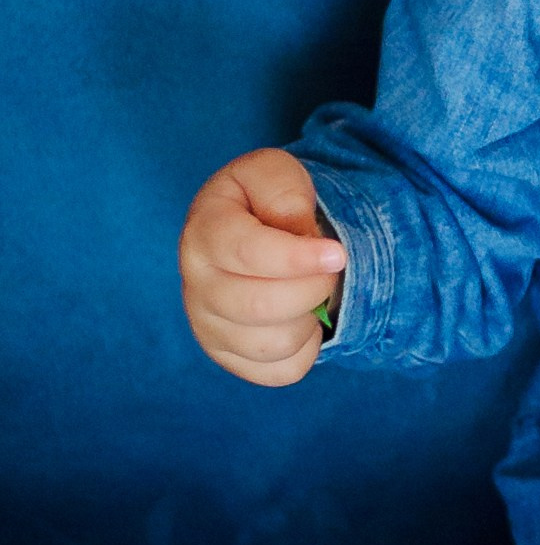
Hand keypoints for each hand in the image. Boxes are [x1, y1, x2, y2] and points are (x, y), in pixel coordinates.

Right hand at [180, 147, 346, 389]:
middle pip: (259, 305)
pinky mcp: (228, 356)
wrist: (252, 228)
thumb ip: (284, 193)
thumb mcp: (273, 172)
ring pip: (271, 344)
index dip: (298, 258)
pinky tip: (302, 318)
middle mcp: (196, 285)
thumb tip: (301, 237)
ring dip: (310, 318)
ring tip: (312, 291)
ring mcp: (208, 326)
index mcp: (204, 233)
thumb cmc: (264, 199)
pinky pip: (280, 371)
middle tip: (330, 269)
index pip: (246, 253)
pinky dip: (306, 349)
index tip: (338, 254)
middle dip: (312, 288)